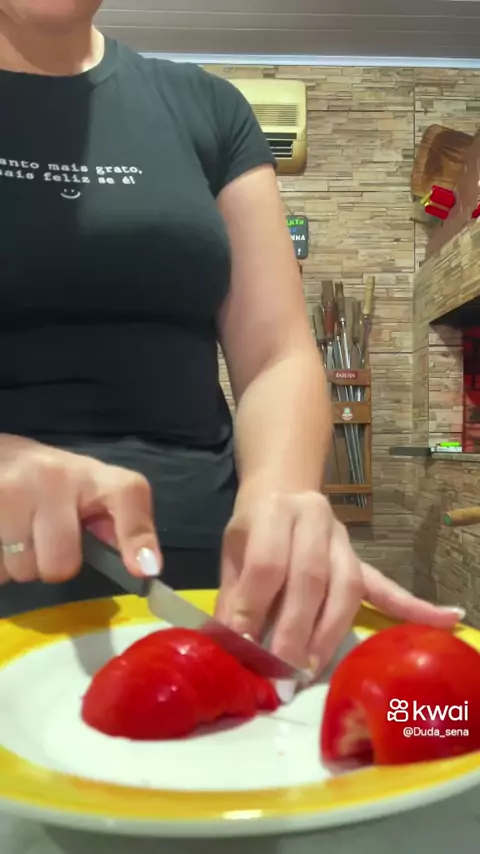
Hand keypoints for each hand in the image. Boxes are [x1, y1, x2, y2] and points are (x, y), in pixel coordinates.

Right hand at [0, 435, 160, 584]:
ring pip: (22, 570)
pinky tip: (1, 536)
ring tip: (16, 533)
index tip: (144, 570)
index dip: (138, 534)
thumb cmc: (44, 478)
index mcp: (90, 474)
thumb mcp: (84, 488)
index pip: (127, 495)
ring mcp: (12, 491)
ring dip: (18, 564)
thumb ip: (110, 521)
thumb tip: (142, 564)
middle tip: (43, 542)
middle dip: (51, 564)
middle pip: (61, 563)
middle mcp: (53, 478)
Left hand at [215, 491, 463, 673]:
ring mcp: (344, 540)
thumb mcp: (233, 552)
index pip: (268, 563)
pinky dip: (413, 606)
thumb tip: (228, 647)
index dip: (254, 607)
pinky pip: (386, 585)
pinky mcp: (360, 558)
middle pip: (311, 579)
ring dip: (329, 633)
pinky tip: (446, 620)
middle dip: (294, 631)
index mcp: (276, 511)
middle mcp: (315, 519)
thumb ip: (233, 596)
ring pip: (346, 588)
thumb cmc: (254, 527)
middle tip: (281, 671)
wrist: (283, 490)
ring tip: (312, 669)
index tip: (244, 646)